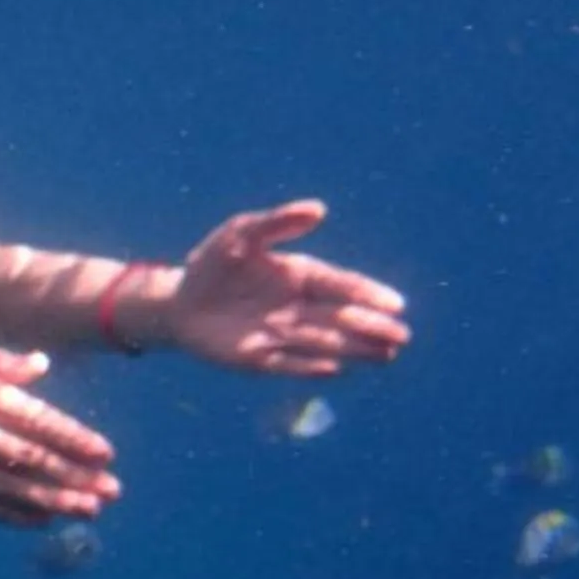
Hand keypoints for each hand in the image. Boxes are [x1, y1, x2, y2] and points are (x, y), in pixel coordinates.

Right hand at [0, 342, 119, 523]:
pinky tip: (43, 519)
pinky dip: (10, 513)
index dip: (68, 436)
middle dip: (70, 476)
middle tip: (110, 491)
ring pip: (1, 485)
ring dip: (49, 500)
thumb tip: (41, 366)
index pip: (26, 415)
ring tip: (87, 510)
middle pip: (21, 457)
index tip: (105, 453)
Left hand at [167, 200, 407, 376]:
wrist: (177, 301)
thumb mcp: (241, 233)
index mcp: (300, 275)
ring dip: (353, 349)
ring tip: (386, 356)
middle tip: (402, 338)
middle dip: (371, 327)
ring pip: (323, 343)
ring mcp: (281, 335)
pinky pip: (289, 364)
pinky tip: (334, 369)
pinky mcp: (260, 359)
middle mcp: (297, 308)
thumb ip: (278, 222)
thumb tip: (319, 209)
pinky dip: (309, 366)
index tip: (396, 304)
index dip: (368, 294)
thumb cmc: (212, 262)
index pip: (341, 285)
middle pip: (341, 319)